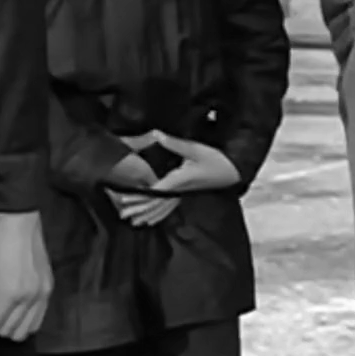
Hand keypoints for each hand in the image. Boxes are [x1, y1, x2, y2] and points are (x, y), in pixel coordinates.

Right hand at [0, 211, 53, 341]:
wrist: (15, 216)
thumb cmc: (17, 233)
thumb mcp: (29, 265)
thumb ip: (26, 285)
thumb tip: (7, 302)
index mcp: (46, 289)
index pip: (32, 326)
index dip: (11, 323)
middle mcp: (40, 296)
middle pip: (17, 333)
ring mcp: (27, 296)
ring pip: (3, 330)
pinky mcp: (11, 293)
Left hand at [114, 131, 240, 227]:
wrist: (233, 172)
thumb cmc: (216, 160)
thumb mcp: (195, 149)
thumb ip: (175, 144)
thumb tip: (157, 135)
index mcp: (178, 180)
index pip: (154, 191)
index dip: (139, 196)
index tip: (124, 199)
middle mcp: (178, 190)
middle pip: (155, 203)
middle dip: (138, 208)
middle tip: (121, 213)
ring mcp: (182, 194)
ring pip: (161, 208)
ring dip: (146, 213)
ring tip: (132, 220)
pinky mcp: (186, 193)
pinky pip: (169, 207)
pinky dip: (159, 214)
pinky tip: (151, 220)